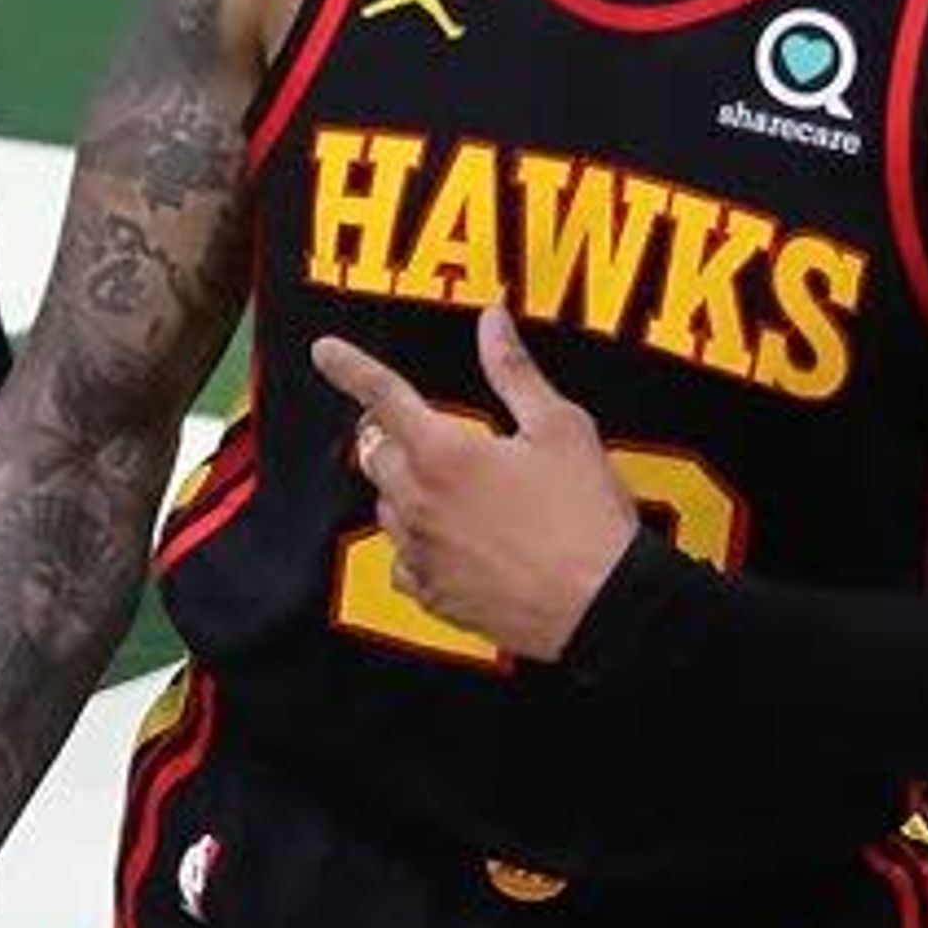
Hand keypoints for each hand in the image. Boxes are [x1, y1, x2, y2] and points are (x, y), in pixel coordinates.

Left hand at [312, 304, 638, 662]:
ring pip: (387, 508)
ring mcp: (423, 555)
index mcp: (444, 453)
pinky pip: (402, 563)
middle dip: (391, 434)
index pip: (382, 396)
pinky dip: (415, 546)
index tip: (324, 351)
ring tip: (452, 487)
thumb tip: (492, 320)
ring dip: (404, 489)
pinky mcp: (435, 597)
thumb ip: (514, 371)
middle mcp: (420, 503)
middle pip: (376, 454)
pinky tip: (450, 542)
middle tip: (427, 429)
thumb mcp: (559, 427)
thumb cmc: (586, 514)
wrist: (604, 607)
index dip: (349, 367)